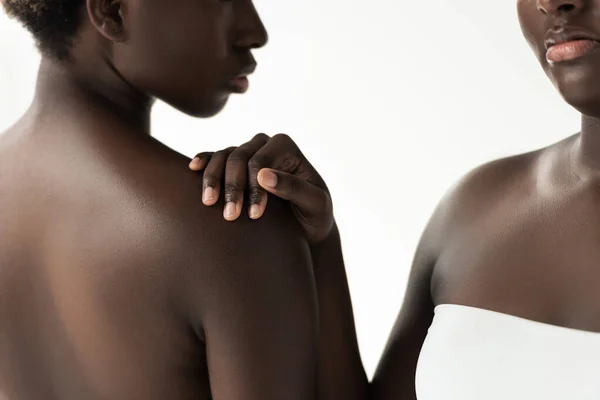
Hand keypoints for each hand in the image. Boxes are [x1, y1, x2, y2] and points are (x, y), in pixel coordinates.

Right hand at [189, 133, 333, 244]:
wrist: (305, 226)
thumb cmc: (315, 214)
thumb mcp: (315, 204)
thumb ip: (294, 188)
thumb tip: (264, 175)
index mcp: (285, 147)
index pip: (260, 161)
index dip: (254, 187)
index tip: (253, 215)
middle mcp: (265, 144)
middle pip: (238, 158)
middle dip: (232, 187)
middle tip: (229, 216)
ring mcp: (247, 152)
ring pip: (223, 157)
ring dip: (213, 179)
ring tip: (208, 203)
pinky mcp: (234, 165)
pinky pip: (214, 158)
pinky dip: (203, 162)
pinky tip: (193, 169)